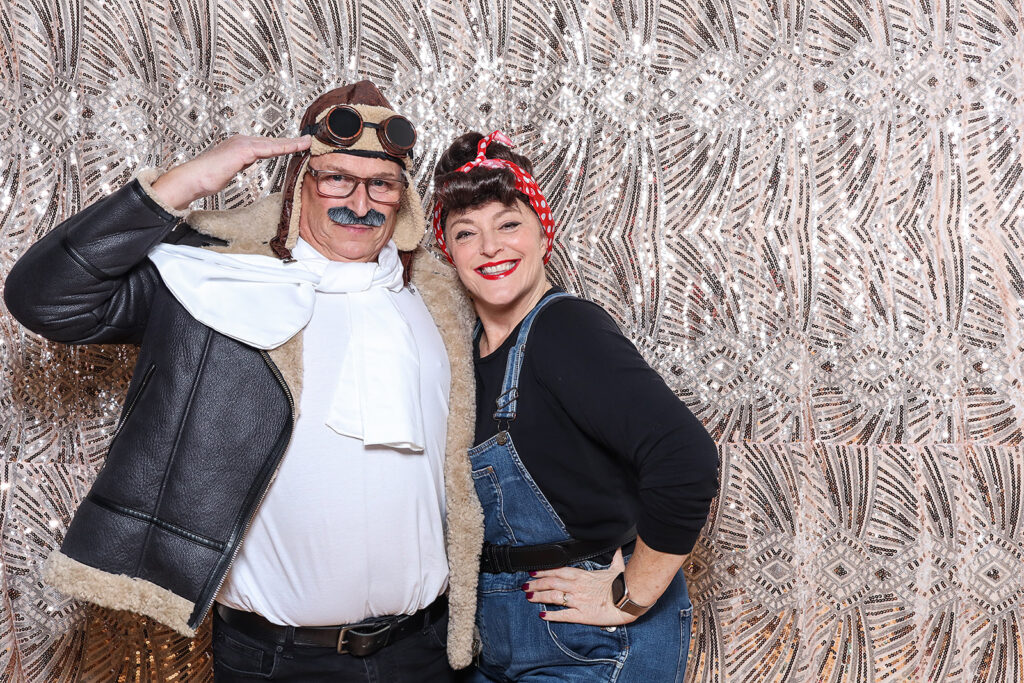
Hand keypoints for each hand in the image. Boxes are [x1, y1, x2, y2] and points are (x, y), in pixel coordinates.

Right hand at [151, 135, 310, 209]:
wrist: (193, 178)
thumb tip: (246, 164)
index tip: (296, 146)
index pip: (266, 146)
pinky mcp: (243, 150)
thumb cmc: (207, 178)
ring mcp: (242, 143)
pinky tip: (296, 146)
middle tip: (308, 141)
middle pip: (272, 142)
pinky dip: (284, 147)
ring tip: (307, 142)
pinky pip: (269, 148)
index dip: (282, 146)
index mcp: (239, 146)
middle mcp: (242, 141)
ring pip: (273, 143)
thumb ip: (239, 164)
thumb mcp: (229, 170)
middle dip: (291, 142)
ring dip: (291, 143)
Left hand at [522, 549, 635, 625]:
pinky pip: (562, 614)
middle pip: (551, 583)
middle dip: (536, 584)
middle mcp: (577, 586)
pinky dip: (551, 615)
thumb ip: (615, 558)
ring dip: (539, 596)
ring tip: (528, 597)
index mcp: (582, 575)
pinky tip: (542, 615)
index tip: (533, 572)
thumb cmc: (623, 584)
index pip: (558, 571)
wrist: (628, 599)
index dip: (543, 572)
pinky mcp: (581, 614)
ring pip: (553, 597)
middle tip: (524, 585)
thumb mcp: (617, 567)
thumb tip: (619, 548)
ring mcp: (577, 600)